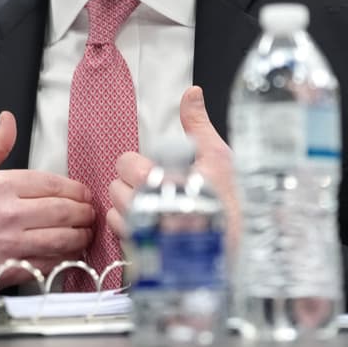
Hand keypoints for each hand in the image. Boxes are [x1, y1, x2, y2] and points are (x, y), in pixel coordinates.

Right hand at [0, 111, 95, 295]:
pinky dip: (67, 258)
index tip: (82, 194)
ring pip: (63, 237)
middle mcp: (9, 213)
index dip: (75, 189)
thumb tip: (8, 120)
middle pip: (64, 210)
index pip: (53, 183)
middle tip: (89, 213)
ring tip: (85, 232)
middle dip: (84, 211)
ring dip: (81, 235)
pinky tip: (70, 253)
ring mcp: (12, 243)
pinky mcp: (12, 268)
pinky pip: (50, 263)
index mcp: (1, 185)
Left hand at [107, 86, 239, 253]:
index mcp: (162, 181)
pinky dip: (130, 228)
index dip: (138, 164)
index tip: (156, 170)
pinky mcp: (140, 252)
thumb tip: (191, 92)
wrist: (232, 254)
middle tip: (158, 189)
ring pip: (115, 209)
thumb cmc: (227, 205)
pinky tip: (151, 226)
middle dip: (134, 185)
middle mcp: (147, 209)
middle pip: (115, 186)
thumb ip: (198, 125)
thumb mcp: (219, 159)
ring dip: (130, 207)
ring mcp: (142, 233)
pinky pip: (119, 233)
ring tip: (156, 209)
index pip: (125, 163)